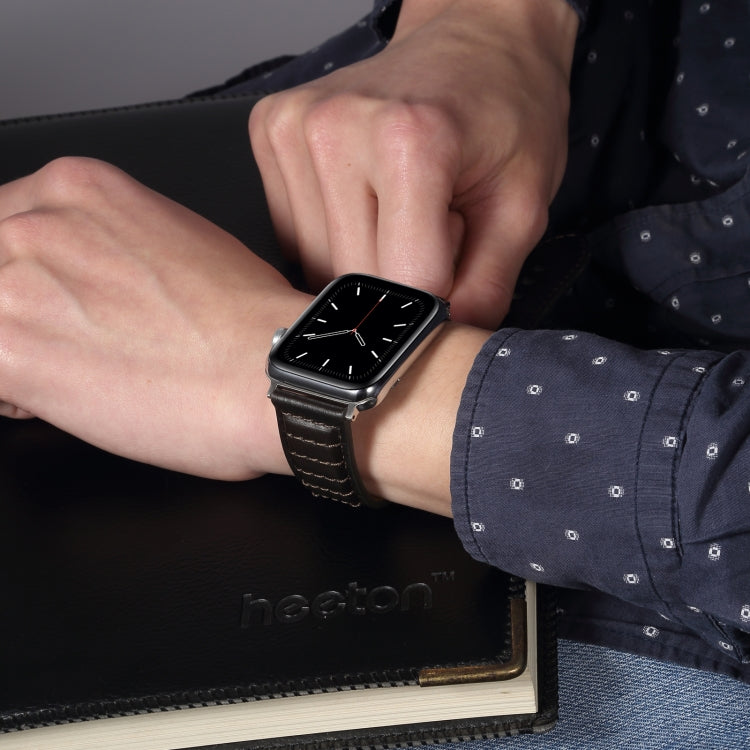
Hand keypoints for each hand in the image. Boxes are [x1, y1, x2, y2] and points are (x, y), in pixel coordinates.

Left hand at [0, 157, 309, 479]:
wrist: (270, 368)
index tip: (46, 300)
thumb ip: (114, 244)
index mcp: (82, 188)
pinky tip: (54, 401)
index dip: (22, 272)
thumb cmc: (248, 320)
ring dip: (11, 349)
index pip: (5, 224)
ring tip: (68, 374)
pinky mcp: (10, 350)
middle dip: (14, 307)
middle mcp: (40, 223)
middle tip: (62, 341)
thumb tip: (96, 279)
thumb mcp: (179, 240)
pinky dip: (10, 395)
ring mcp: (17, 282)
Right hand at [249, 0, 577, 326]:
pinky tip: (367, 202)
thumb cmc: (506, 114)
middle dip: (400, 279)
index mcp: (409, 140)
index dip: (437, 300)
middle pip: (355, 280)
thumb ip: (483, 291)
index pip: (405, 286)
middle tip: (435, 228)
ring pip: (318, 267)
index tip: (456, 276)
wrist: (475, 43)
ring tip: (402, 209)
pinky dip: (336, 239)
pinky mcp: (270, 135)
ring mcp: (291, 130)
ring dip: (365, 261)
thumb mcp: (522, 209)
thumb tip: (437, 353)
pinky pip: (295, 238)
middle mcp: (333, 130)